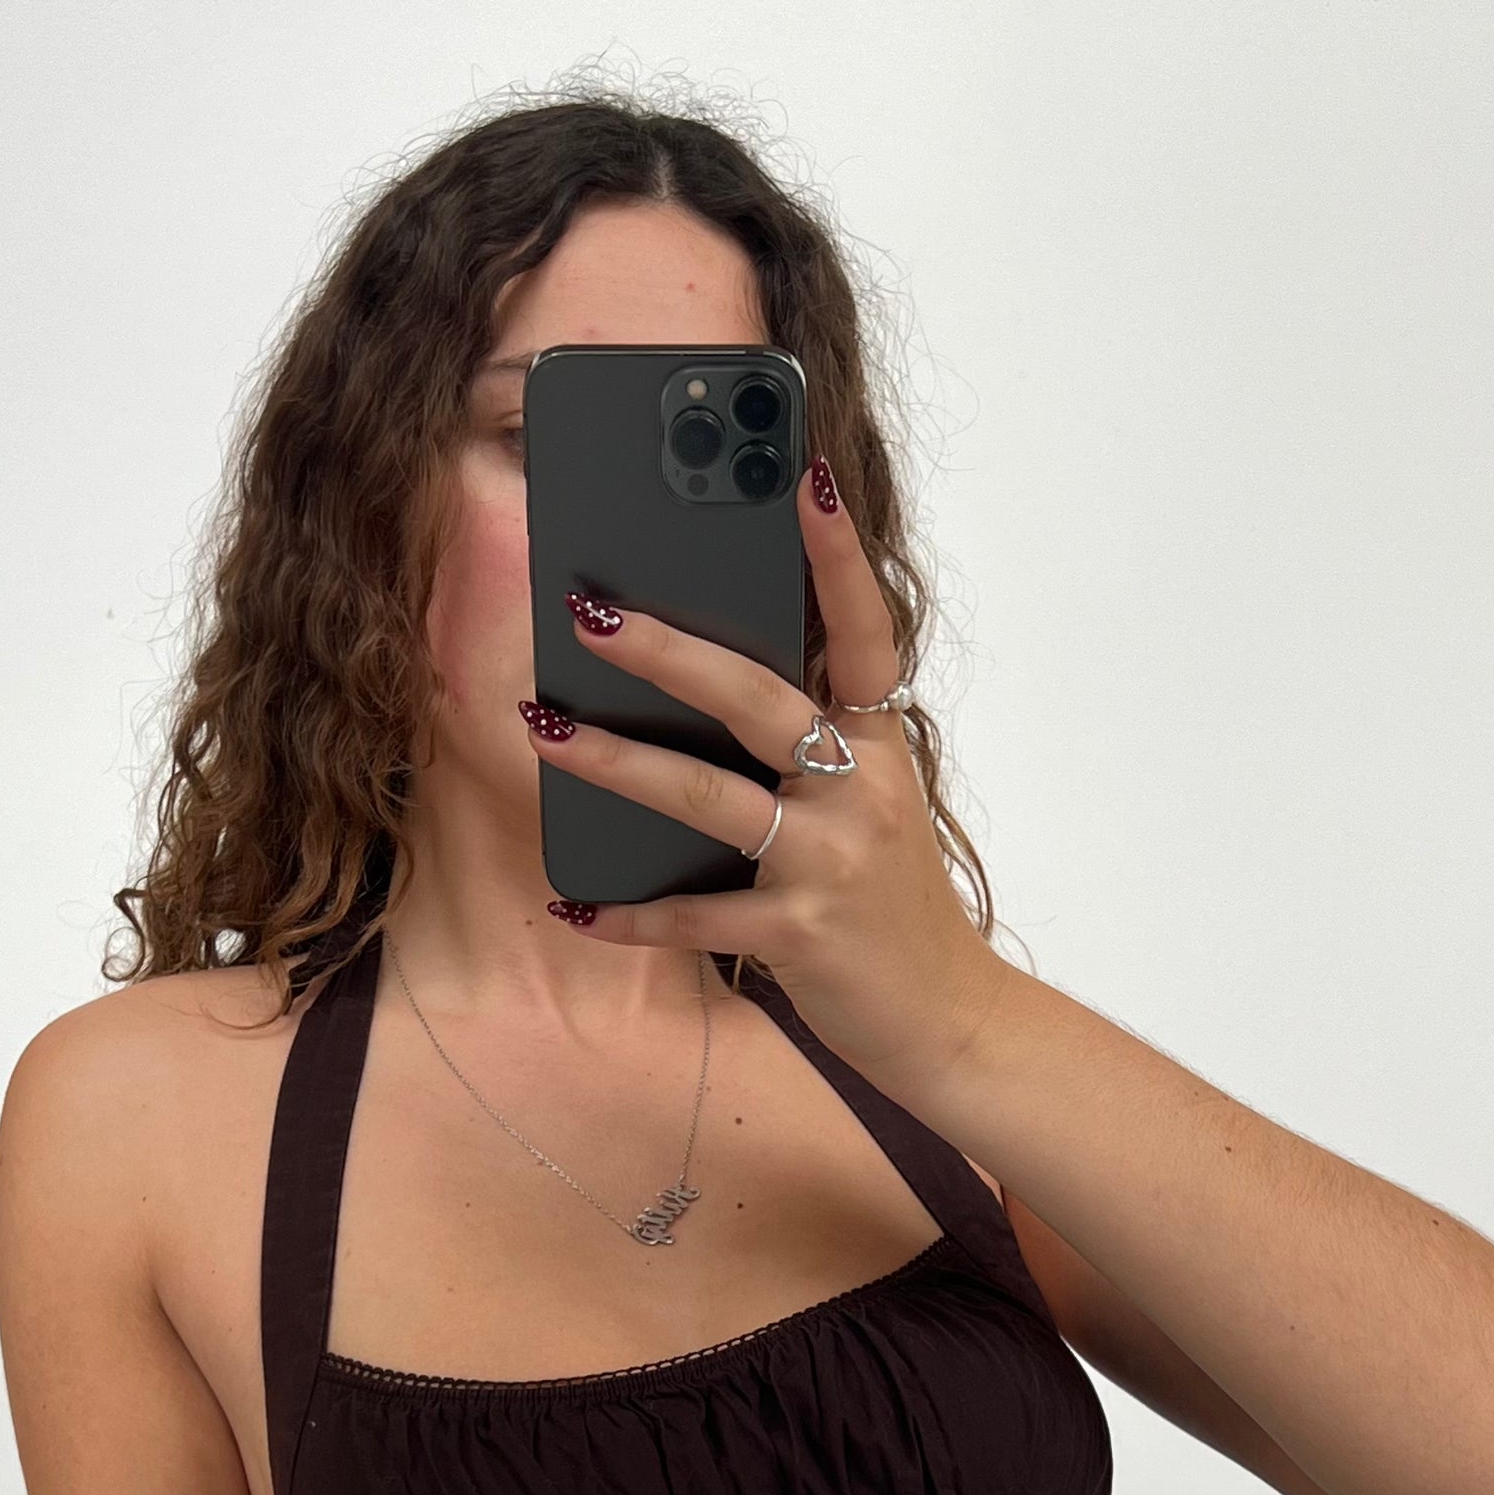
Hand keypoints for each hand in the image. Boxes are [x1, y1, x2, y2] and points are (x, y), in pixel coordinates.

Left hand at [519, 454, 1004, 1095]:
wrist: (947, 1020)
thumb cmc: (891, 908)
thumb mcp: (869, 811)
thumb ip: (810, 752)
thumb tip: (700, 690)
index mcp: (880, 747)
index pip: (865, 631)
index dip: (837, 555)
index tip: (804, 474)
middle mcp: (861, 791)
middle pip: (757, 699)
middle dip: (666, 651)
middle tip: (589, 610)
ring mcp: (831, 863)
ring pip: (709, 799)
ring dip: (617, 763)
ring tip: (546, 729)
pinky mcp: (800, 935)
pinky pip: (697, 916)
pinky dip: (632, 916)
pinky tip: (577, 908)